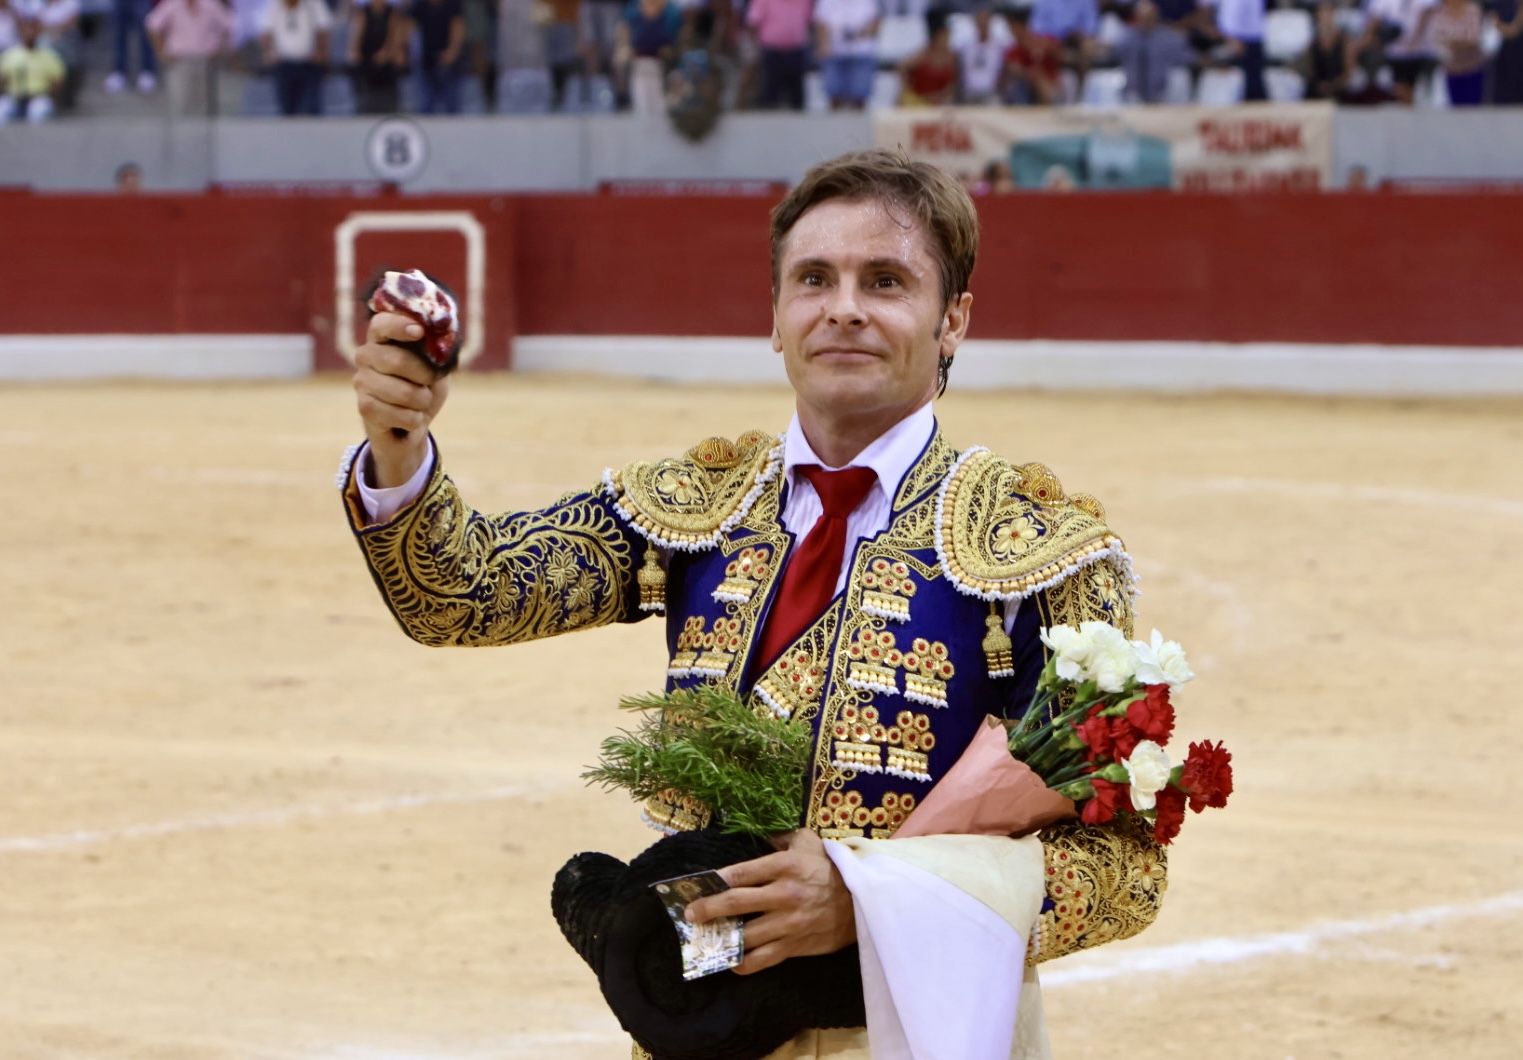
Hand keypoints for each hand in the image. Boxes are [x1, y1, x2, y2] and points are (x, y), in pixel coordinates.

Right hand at [352, 312, 450, 486]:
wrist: (414, 424)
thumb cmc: (424, 387)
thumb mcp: (436, 365)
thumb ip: (437, 348)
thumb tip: (443, 331)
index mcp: (382, 338)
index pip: (382, 324)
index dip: (399, 325)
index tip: (419, 331)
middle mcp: (366, 355)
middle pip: (397, 360)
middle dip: (424, 375)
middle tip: (429, 382)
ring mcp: (362, 381)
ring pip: (402, 392)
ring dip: (422, 401)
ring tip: (419, 402)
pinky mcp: (364, 407)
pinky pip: (398, 414)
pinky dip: (414, 420)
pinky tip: (410, 418)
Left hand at [684, 830, 855, 975]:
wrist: (863, 901)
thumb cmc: (831, 868)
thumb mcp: (809, 842)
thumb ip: (782, 836)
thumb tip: (758, 832)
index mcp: (785, 865)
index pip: (741, 872)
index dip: (716, 879)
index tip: (698, 884)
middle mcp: (784, 894)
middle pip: (736, 903)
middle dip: (708, 908)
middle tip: (690, 914)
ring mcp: (789, 923)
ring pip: (746, 935)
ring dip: (721, 938)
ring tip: (704, 938)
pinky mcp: (795, 945)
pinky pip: (763, 959)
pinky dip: (743, 963)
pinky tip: (730, 961)